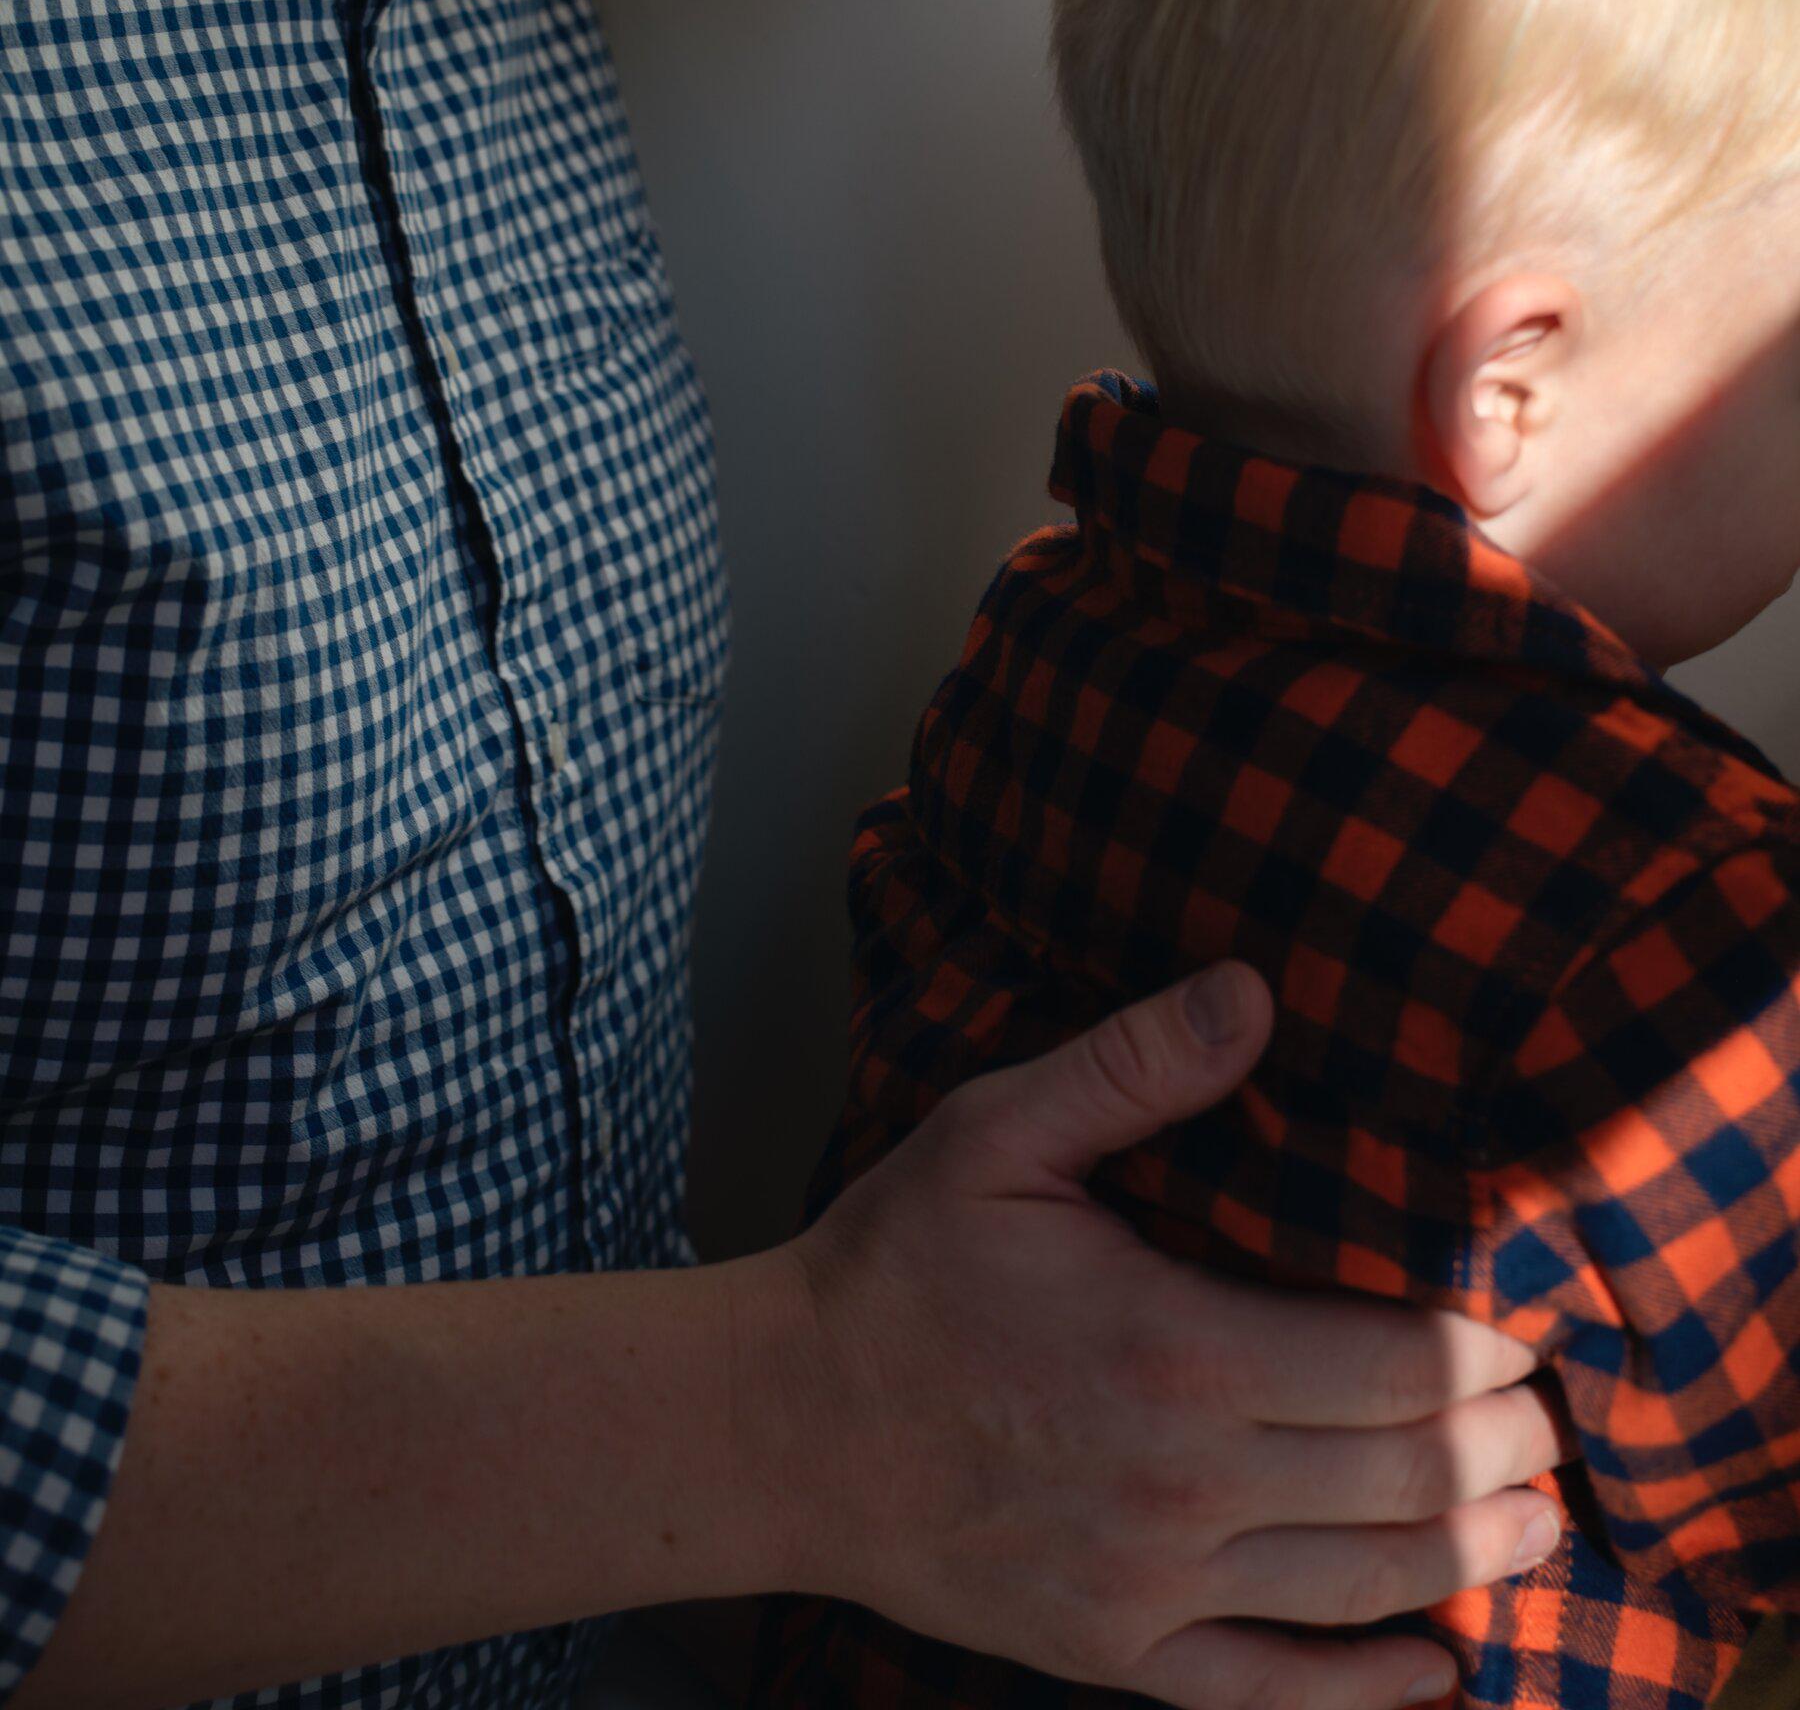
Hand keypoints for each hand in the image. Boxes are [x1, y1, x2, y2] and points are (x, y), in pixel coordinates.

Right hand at [778, 962, 1564, 1709]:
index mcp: (1175, 1346)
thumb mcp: (1000, 1134)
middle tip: (1546, 1420)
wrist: (784, 1424)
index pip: (1396, 1367)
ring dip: (1473, 1557)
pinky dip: (1368, 1688)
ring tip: (1534, 1522)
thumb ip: (1134, 1066)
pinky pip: (1271, 1691)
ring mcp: (1151, 1584)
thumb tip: (1254, 990)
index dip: (1482, 1354)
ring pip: (1364, 1587)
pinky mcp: (1114, 1648)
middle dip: (1499, 1450)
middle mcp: (1182, 1482)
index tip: (1523, 1332)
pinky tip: (1436, 1668)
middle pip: (1404, 1480)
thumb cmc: (897, 1266)